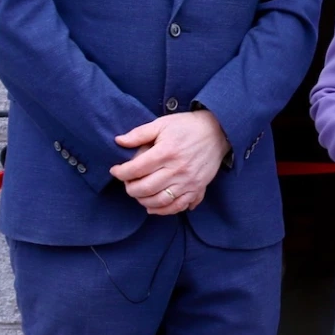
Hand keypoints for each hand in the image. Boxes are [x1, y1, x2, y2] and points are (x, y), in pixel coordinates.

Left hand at [111, 110, 228, 214]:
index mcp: (166, 152)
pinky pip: (178, 206)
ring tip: (138, 194)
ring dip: (143, 201)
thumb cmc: (187, 126)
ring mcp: (188, 182)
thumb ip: (139, 133)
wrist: (218, 132)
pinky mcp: (197, 189)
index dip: (121, 172)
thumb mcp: (162, 123)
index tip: (115, 170)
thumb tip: (118, 141)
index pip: (136, 169)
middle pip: (145, 188)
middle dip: (130, 188)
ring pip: (160, 201)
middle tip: (126, 183)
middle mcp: (177, 169)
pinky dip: (163, 211)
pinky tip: (153, 206)